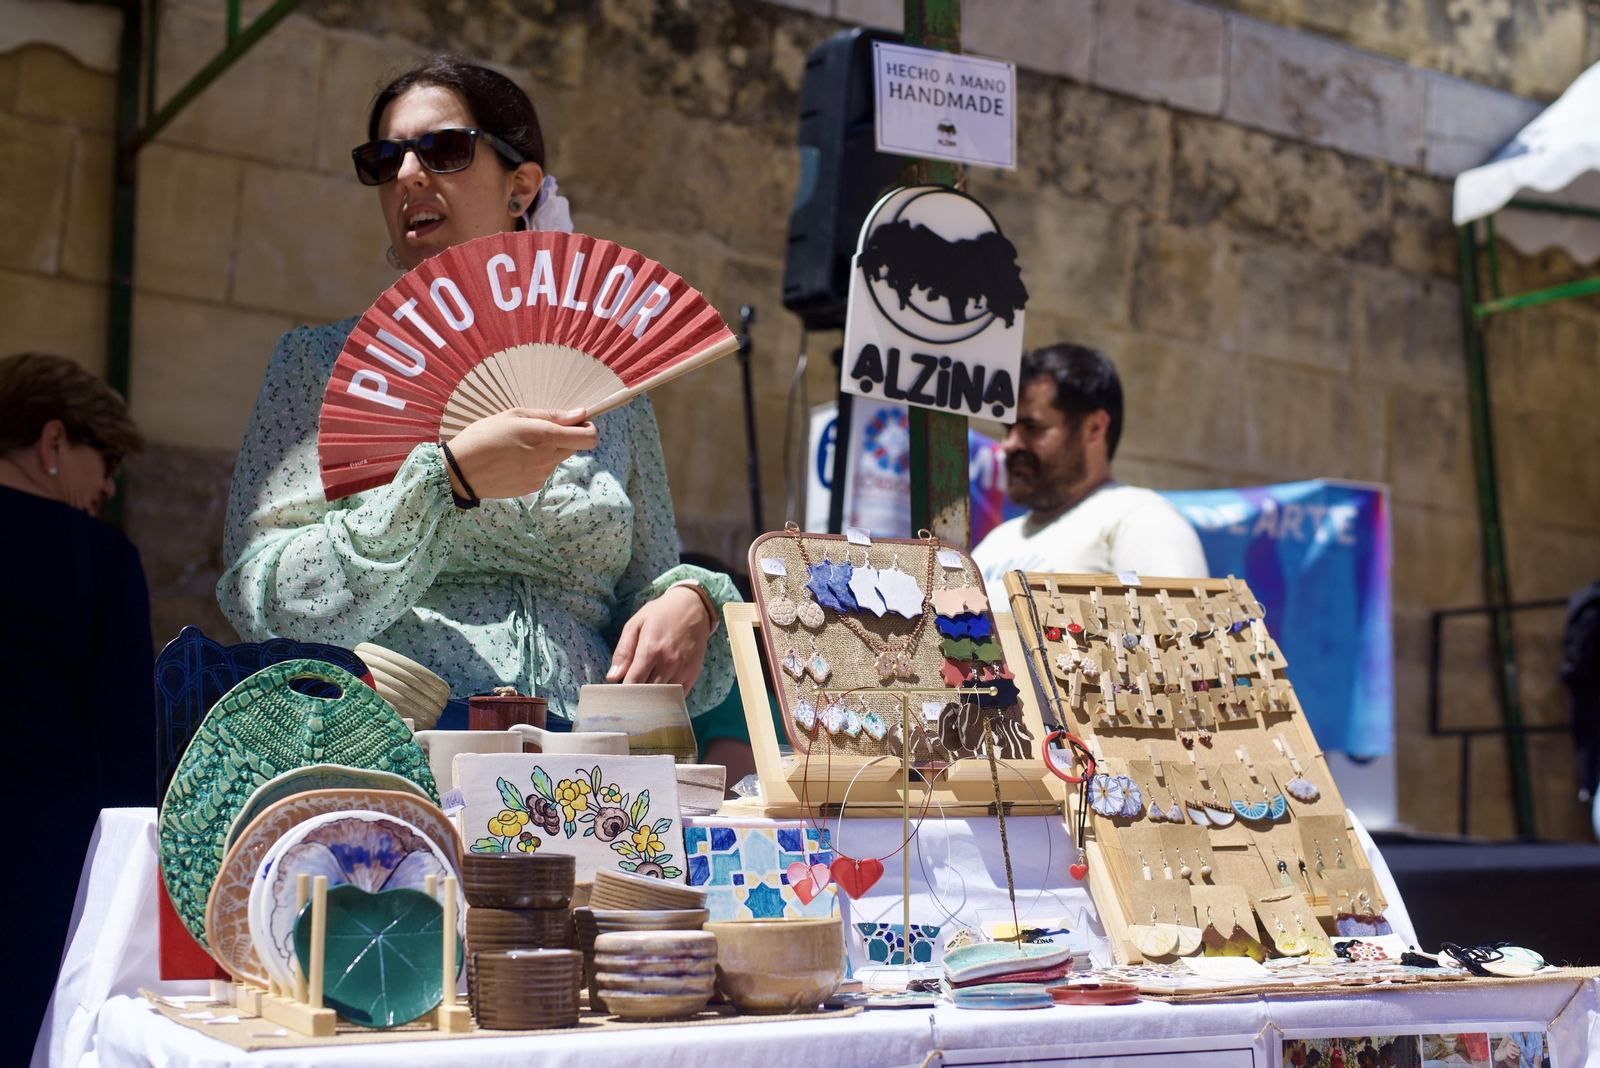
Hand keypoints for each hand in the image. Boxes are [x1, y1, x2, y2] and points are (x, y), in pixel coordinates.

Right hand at [444, 408, 597, 499]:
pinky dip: (535, 464)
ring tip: (518, 446)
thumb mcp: (514, 416)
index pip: (588, 437)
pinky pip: (543, 471)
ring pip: (556, 459)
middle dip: (565, 438)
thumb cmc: (484, 436)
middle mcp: (548, 457)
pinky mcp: (533, 487)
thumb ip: (550, 416)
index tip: (578, 423)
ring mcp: (541, 474)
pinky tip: (513, 460)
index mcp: (545, 436)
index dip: (588, 428)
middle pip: (574, 447)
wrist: (461, 471)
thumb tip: (579, 414)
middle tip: (540, 431)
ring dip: (547, 451)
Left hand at [606, 586, 714, 692]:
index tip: (619, 693)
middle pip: (648, 693)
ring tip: (644, 690)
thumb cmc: (661, 614)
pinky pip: (678, 695)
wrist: (694, 606)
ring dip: (652, 697)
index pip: (633, 683)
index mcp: (651, 650)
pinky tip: (660, 690)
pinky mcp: (693, 673)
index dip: (624, 691)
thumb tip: (612, 677)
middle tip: (630, 692)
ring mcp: (683, 669)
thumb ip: (623, 651)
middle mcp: (669, 662)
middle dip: (637, 695)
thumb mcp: (636, 625)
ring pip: (663, 696)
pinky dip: (667, 696)